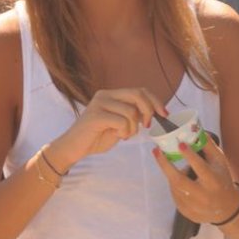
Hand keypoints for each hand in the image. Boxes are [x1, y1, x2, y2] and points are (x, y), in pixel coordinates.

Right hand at [51, 87, 167, 166]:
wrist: (74, 148)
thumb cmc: (96, 137)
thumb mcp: (120, 125)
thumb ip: (134, 116)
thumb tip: (154, 113)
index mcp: (112, 95)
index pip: (140, 90)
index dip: (155, 101)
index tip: (164, 114)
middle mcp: (105, 95)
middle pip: (138, 94)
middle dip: (149, 111)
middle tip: (148, 126)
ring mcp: (99, 103)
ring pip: (131, 111)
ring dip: (133, 127)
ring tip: (125, 135)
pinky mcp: (96, 115)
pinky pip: (121, 121)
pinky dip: (125, 132)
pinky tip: (117, 136)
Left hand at [152, 133, 238, 223]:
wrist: (226, 208)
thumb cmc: (222, 178)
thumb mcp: (219, 162)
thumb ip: (208, 146)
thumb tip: (195, 129)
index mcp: (214, 182)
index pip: (201, 168)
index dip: (190, 156)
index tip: (179, 143)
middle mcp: (203, 196)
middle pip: (179, 181)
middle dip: (165, 165)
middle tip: (156, 151)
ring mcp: (194, 206)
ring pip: (175, 186)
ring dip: (172, 174)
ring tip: (175, 167)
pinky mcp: (186, 212)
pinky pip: (174, 195)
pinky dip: (174, 185)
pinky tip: (180, 181)